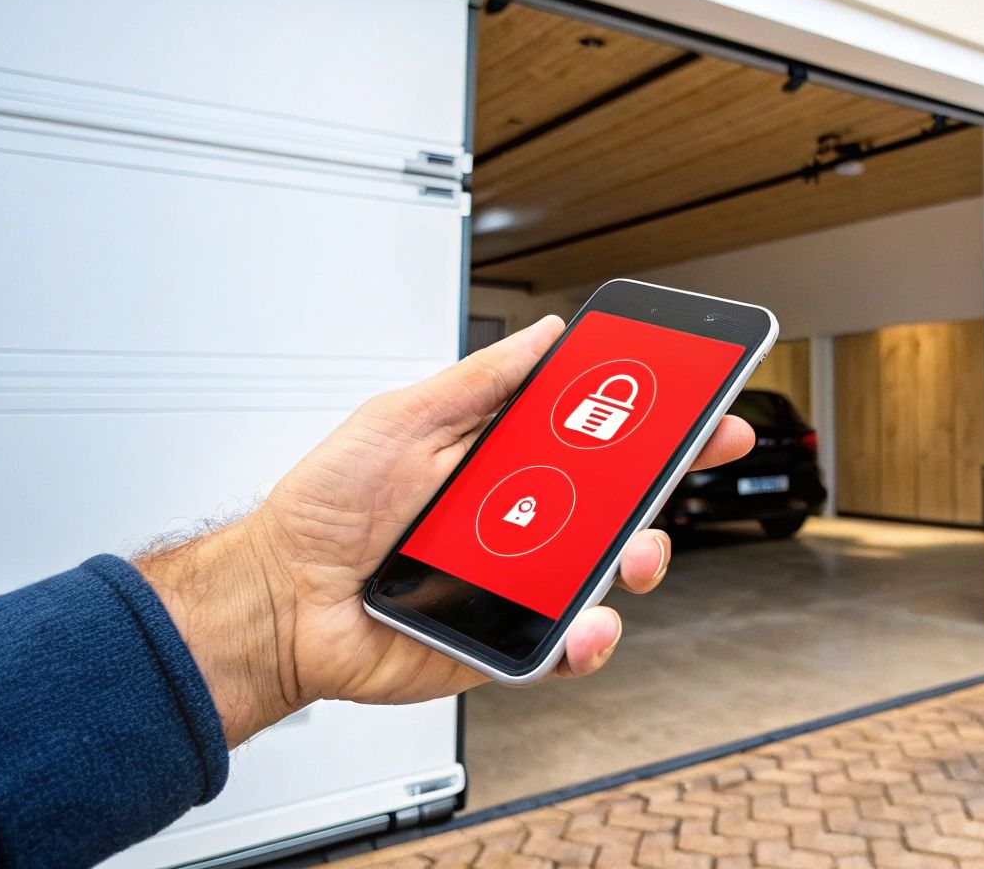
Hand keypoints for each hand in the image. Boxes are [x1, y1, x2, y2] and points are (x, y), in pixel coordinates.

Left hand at [137, 316, 753, 746]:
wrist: (278, 600)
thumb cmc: (326, 508)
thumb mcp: (400, 419)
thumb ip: (478, 381)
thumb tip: (545, 336)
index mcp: (508, 463)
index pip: (601, 439)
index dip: (658, 425)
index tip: (705, 408)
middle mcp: (527, 522)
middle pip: (624, 504)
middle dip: (670, 488)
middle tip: (682, 476)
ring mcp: (523, 583)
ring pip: (610, 575)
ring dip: (638, 561)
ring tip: (629, 556)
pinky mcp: (509, 642)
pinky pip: (569, 647)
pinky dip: (591, 640)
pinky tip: (587, 624)